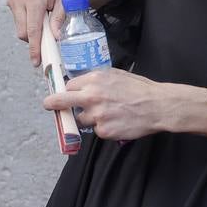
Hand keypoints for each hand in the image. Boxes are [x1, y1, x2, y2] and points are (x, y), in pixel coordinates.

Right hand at [7, 0, 95, 66]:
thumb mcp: (66, 0)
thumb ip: (60, 19)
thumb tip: (56, 38)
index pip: (33, 30)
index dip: (35, 48)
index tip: (36, 61)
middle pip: (24, 32)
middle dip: (36, 39)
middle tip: (50, 39)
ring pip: (21, 27)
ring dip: (33, 30)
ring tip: (47, 20)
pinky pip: (19, 19)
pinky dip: (29, 22)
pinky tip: (40, 14)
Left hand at [44, 68, 161, 139]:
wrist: (158, 106)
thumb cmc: (141, 89)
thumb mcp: (117, 75)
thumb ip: (97, 80)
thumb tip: (82, 85)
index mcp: (95, 80)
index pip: (69, 86)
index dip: (69, 91)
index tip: (66, 95)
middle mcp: (92, 97)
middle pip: (60, 101)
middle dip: (51, 104)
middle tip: (49, 105)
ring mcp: (97, 115)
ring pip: (81, 119)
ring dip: (90, 118)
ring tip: (109, 114)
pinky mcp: (104, 131)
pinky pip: (97, 130)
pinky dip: (105, 128)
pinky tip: (118, 122)